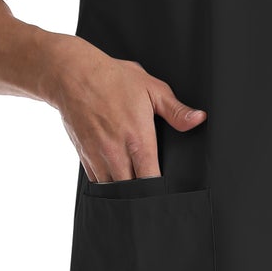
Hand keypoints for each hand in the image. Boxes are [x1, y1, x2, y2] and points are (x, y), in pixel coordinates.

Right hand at [48, 36, 205, 181]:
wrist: (72, 75)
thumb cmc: (114, 79)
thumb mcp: (151, 88)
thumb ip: (176, 110)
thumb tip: (199, 119)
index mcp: (138, 139)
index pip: (151, 180)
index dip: (159, 191)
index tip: (165, 191)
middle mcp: (117, 152)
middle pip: (132, 190)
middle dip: (141, 195)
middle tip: (151, 196)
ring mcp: (98, 155)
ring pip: (113, 189)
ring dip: (123, 192)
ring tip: (134, 192)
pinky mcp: (84, 155)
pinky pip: (97, 181)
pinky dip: (107, 185)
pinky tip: (116, 182)